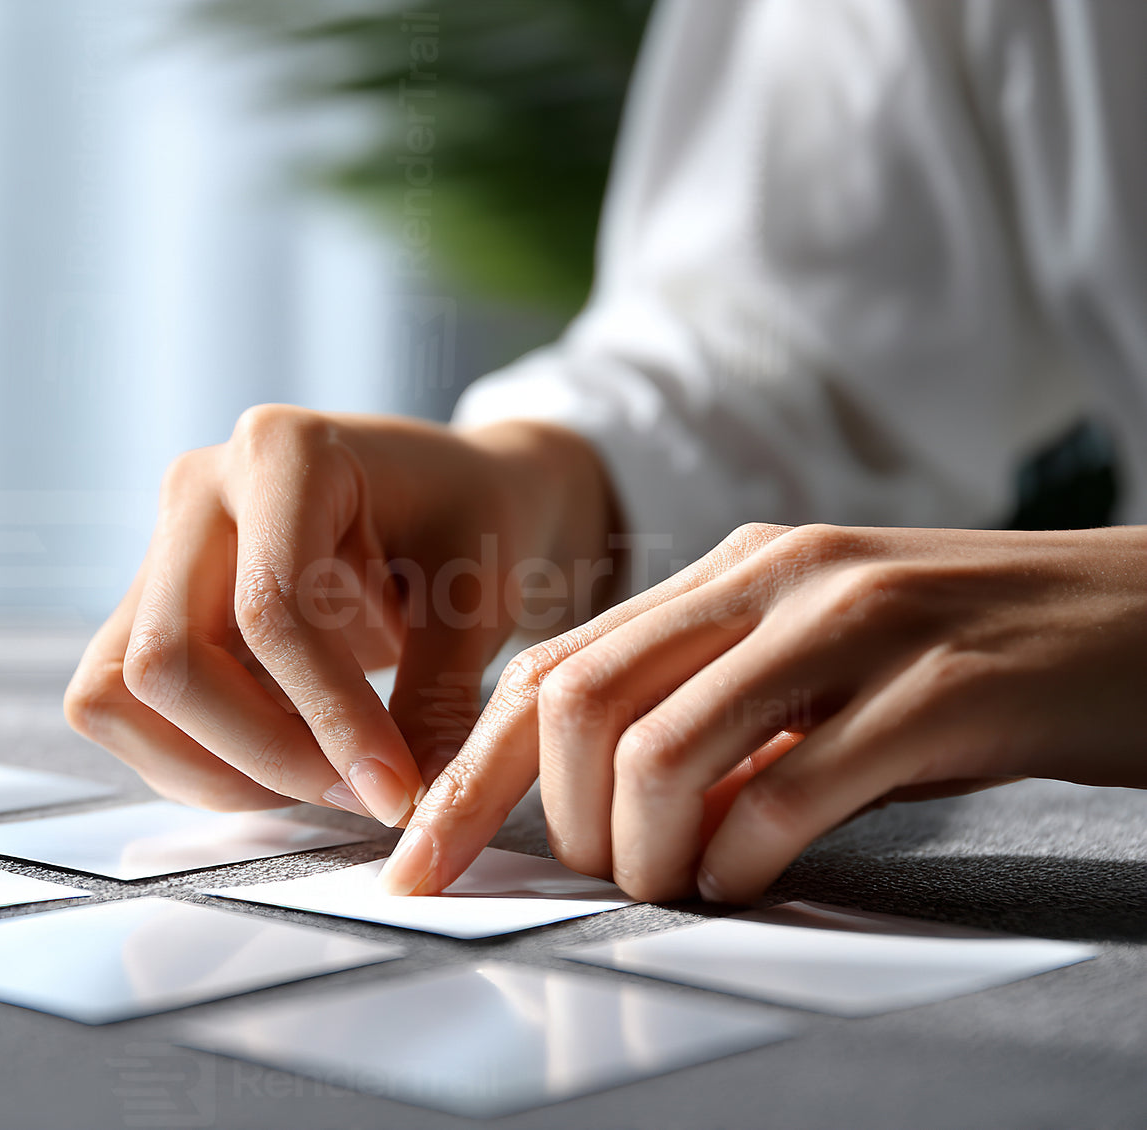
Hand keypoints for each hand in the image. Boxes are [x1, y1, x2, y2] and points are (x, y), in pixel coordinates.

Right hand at [64, 406, 616, 825]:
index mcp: (286, 452)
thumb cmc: (473, 523)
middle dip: (264, 756)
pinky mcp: (148, 604)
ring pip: (120, 693)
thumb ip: (440, 697)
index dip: (330, 719)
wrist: (451, 494)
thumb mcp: (482, 596)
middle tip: (362, 795)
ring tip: (323, 778)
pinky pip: (124, 709)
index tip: (395, 791)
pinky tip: (286, 756)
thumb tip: (408, 805)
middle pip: (168, 658)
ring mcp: (161, 545)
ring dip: (215, 769)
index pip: (271, 609)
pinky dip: (196, 763)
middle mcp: (200, 489)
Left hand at [381, 522, 1146, 901]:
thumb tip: (611, 804)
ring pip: (665, 750)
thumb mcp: (819, 655)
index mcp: (733, 567)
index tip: (419, 860)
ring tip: (684, 883)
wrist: (1146, 619)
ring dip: (649, 852)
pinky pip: (784, 791)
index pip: (554, 668)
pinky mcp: (939, 692)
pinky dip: (740, 859)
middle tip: (609, 875)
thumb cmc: (969, 651)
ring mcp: (856, 624)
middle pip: (581, 703)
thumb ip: (714, 706)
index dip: (469, 775)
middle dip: (559, 821)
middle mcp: (777, 576)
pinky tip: (755, 872)